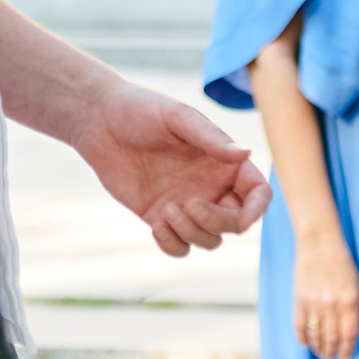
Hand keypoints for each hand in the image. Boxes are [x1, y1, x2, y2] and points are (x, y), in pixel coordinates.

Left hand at [71, 84, 270, 257]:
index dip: (258, 210)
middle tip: (190, 205)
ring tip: (167, 211)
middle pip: (235, 223)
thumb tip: (245, 153)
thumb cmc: (142, 110)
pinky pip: (179, 247)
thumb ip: (210, 138)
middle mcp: (211, 186)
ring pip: (209, 240)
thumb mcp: (177, 118)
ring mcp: (187, 205)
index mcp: (224, 161)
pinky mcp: (161, 218)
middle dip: (218, 222)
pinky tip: (156, 226)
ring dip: (194, 233)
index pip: (257, 192)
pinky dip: (173, 245)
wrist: (101, 122)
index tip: (244, 221)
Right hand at [292, 233, 358, 358]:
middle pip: (332, 339)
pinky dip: (302, 338)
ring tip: (321, 353)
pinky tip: (306, 343)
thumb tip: (349, 333)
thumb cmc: (342, 264)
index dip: (347, 350)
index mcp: (350, 301)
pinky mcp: (299, 299)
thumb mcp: (357, 285)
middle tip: (331, 358)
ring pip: (316, 336)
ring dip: (319, 348)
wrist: (319, 243)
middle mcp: (332, 305)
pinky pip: (299, 326)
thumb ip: (354, 309)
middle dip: (332, 353)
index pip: (349, 336)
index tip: (345, 357)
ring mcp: (314, 303)